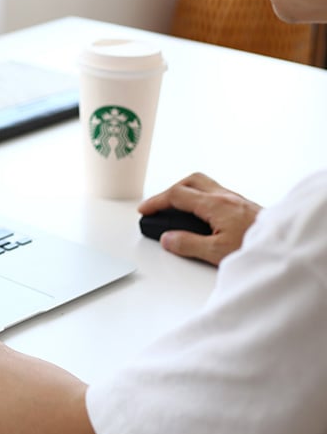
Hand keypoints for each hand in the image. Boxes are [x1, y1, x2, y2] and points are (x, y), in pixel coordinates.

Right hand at [139, 172, 261, 265]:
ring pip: (204, 184)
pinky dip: (200, 197)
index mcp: (215, 205)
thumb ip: (188, 244)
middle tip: (159, 205)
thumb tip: (168, 239)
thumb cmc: (258, 247)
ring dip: (186, 191)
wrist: (288, 247)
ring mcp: (236, 199)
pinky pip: (215, 192)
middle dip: (170, 190)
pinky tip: (201, 212)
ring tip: (176, 206)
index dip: (157, 201)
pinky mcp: (244, 206)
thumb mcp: (216, 252)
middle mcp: (226, 197)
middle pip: (190, 181)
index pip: (177, 195)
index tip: (145, 210)